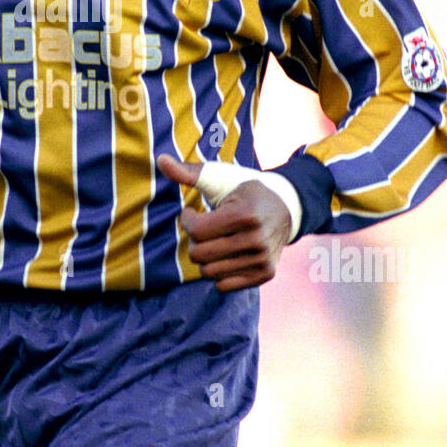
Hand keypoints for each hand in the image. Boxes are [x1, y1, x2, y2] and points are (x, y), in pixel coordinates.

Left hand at [157, 154, 290, 291]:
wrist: (286, 208)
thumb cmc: (245, 190)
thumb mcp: (219, 177)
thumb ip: (189, 172)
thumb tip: (160, 160)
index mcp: (245, 214)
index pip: (197, 231)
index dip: (188, 221)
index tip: (193, 212)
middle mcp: (257, 240)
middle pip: (199, 255)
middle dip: (194, 241)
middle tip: (203, 229)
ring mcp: (263, 260)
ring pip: (209, 273)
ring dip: (205, 257)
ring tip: (214, 241)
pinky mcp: (265, 274)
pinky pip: (223, 286)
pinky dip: (218, 272)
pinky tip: (225, 254)